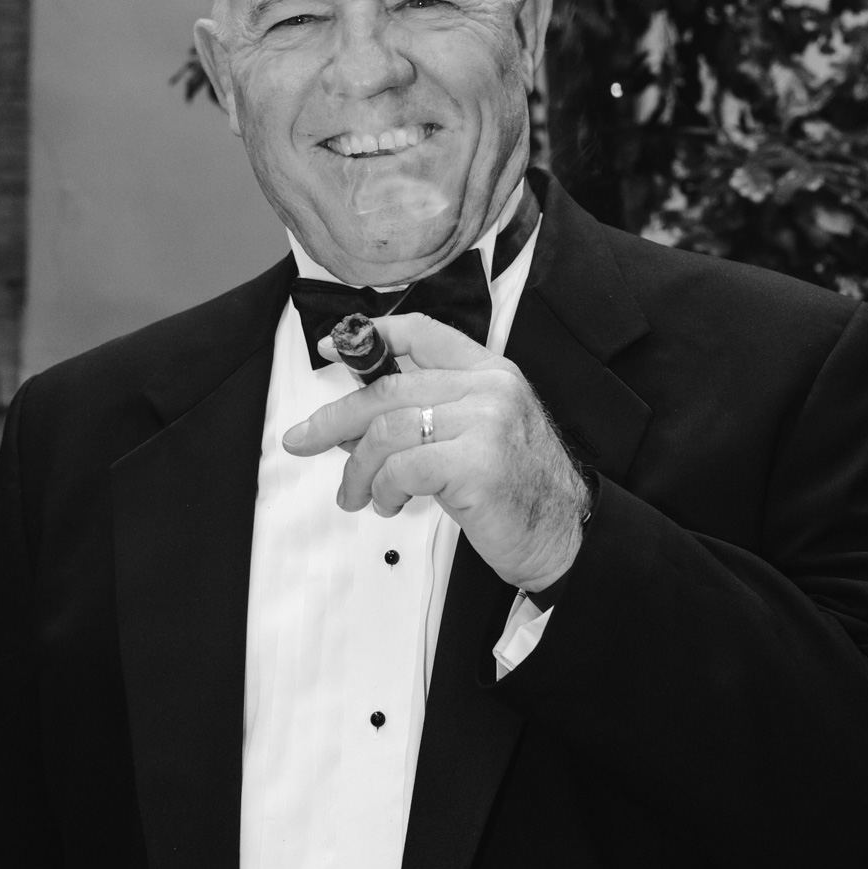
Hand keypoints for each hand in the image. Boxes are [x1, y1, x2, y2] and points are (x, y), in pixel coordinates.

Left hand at [282, 313, 590, 591]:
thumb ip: (427, 415)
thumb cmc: (515, 490)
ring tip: (358, 495)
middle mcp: (490, 388)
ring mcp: (487, 423)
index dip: (370, 336)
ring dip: (359, 469)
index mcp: (490, 371)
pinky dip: (383, 489)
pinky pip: (404, 468)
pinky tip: (389, 504)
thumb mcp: (475, 435)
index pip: (422, 333)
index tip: (329, 349)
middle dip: (336, 418)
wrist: (563, 535)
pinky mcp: (478, 463)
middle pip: (389, 388)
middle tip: (304, 440)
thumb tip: (351, 422)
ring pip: (388, 431)